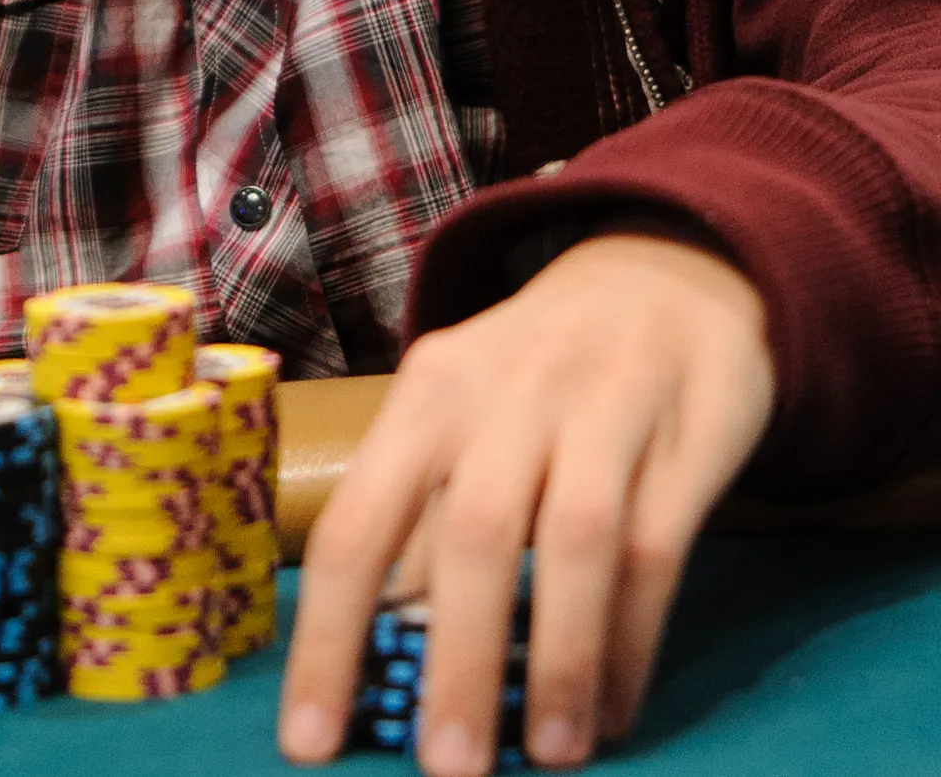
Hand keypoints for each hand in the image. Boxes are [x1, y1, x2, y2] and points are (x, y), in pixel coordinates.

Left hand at [277, 234, 773, 773]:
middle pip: (473, 533)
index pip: (359, 521)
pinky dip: (632, 639)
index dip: (328, 637)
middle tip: (446, 770)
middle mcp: (508, 390)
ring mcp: (603, 404)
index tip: (310, 742)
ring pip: (576, 542)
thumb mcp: (463, 414)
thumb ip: (426, 521)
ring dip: (559, 659)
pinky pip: (657, 550)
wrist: (665, 270)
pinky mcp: (687, 431)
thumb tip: (381, 656)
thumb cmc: (535, 370)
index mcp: (429, 391)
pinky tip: (611, 706)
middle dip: (459, 664)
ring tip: (549, 758)